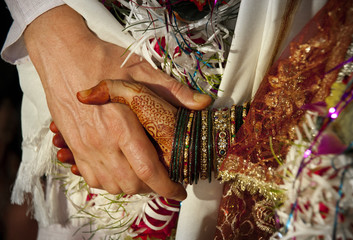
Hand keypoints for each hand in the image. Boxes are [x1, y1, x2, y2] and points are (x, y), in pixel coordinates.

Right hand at [25, 5, 210, 199]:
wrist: (63, 55)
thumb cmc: (102, 60)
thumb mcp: (142, 70)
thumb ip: (173, 90)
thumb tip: (204, 103)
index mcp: (121, 126)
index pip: (147, 170)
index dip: (167, 187)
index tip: (179, 192)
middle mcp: (101, 142)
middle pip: (131, 184)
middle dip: (153, 188)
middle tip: (165, 179)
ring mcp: (84, 147)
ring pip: (111, 185)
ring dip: (132, 187)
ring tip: (145, 177)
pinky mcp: (74, 146)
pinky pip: (92, 178)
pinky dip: (110, 182)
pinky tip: (121, 171)